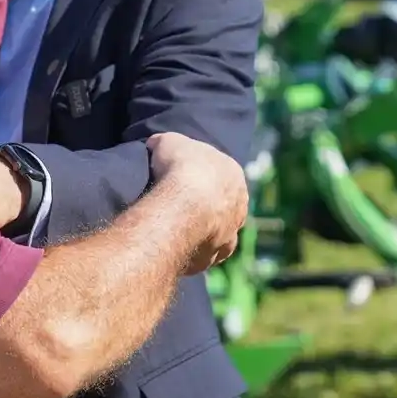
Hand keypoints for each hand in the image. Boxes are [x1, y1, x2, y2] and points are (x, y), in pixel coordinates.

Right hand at [147, 132, 247, 273]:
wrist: (181, 208)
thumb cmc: (178, 169)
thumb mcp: (167, 141)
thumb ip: (166, 144)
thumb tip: (156, 144)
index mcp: (233, 174)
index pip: (217, 173)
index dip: (196, 175)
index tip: (178, 178)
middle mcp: (239, 205)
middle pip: (220, 204)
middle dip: (201, 204)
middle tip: (175, 204)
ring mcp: (230, 233)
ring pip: (214, 231)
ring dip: (198, 229)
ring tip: (171, 227)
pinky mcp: (216, 255)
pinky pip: (203, 253)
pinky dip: (190, 250)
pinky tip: (172, 245)